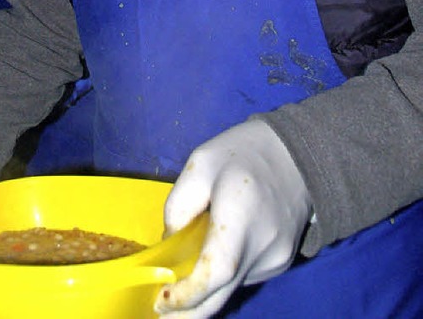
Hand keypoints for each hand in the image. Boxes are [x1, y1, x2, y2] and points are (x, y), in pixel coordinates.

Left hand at [155, 120, 310, 317]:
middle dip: (189, 312)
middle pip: (223, 295)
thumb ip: (179, 205)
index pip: (216, 270)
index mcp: (240, 214)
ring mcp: (276, 258)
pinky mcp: (281, 262)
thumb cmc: (243, 153)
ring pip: (232, 288)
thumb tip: (170, 241)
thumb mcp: (200, 164)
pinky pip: (245, 277)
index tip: (161, 300)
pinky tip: (209, 262)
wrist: (297, 155)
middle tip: (160, 313)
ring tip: (179, 282)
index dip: (188, 293)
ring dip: (206, 292)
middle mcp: (263, 245)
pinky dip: (224, 278)